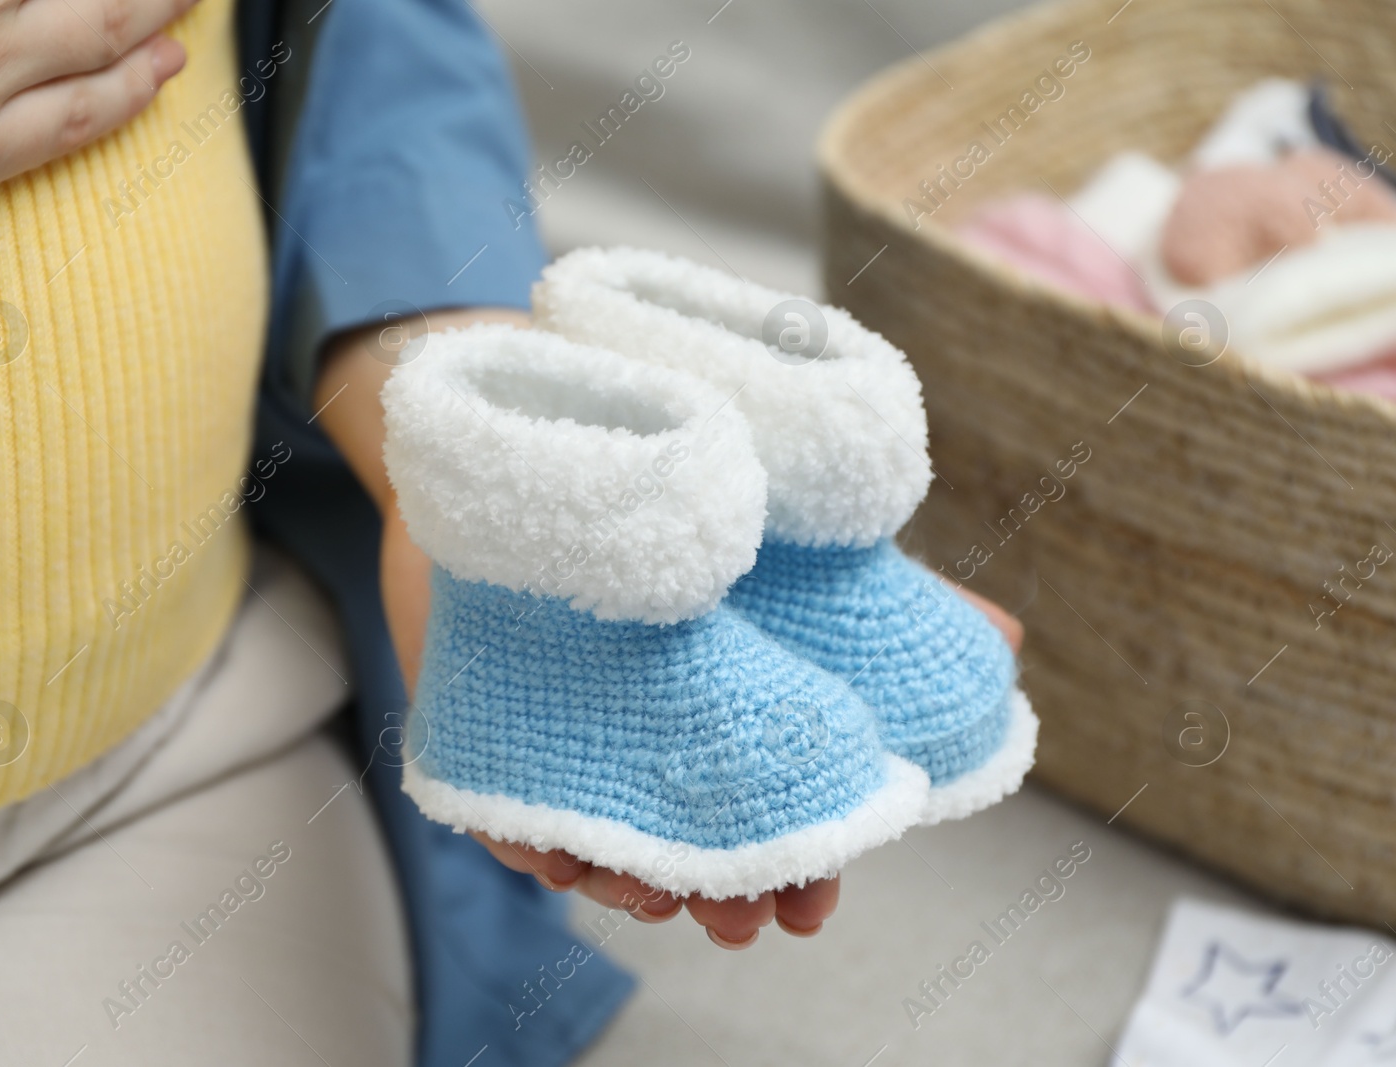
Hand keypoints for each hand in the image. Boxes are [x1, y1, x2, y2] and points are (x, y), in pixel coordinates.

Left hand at [312, 316, 1026, 948]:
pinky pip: (498, 803)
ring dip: (621, 882)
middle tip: (732, 918)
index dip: (800, 873)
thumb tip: (1011, 641)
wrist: (552, 438)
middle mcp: (656, 738)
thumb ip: (892, 597)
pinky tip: (543, 848)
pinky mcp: (492, 718)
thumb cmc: (689, 511)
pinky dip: (518, 839)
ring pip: (598, 845)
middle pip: (689, 850)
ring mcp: (572, 738)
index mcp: (731, 717)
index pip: (774, 820)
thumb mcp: (802, 547)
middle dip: (716, 897)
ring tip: (638, 884)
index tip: (812, 911)